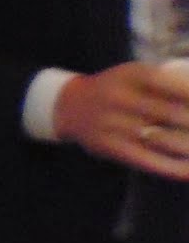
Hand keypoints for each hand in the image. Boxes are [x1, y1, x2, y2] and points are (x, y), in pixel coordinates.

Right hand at [53, 62, 188, 177]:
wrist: (69, 107)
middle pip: (171, 113)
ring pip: (163, 139)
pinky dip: (173, 167)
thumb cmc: (115, 90)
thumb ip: (166, 83)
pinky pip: (148, 160)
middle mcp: (119, 97)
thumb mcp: (133, 76)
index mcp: (129, 75)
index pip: (169, 83)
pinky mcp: (110, 147)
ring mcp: (113, 123)